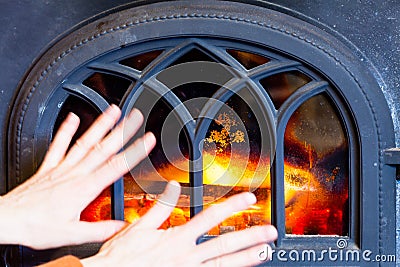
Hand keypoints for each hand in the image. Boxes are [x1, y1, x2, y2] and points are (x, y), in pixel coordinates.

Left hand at [0, 105, 155, 248]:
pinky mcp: (49, 168)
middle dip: (122, 131)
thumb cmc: (36, 226)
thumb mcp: (71, 234)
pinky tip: (73, 118)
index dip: (134, 152)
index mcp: (83, 189)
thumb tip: (122, 227)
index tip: (147, 140)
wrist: (8, 220)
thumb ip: (100, 230)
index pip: (115, 167)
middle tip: (135, 117)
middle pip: (103, 148)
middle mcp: (74, 174)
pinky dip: (66, 130)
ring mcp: (62, 168)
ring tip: (112, 111)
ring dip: (100, 125)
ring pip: (85, 142)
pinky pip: (58, 145)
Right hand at [81, 181, 276, 266]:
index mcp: (177, 238)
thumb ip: (159, 207)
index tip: (248, 198)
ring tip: (265, 252)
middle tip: (270, 232)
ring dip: (247, 258)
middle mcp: (187, 256)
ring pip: (224, 265)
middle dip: (250, 236)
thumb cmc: (122, 259)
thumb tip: (172, 186)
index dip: (232, 206)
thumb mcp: (138, 228)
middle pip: (225, 243)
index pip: (210, 217)